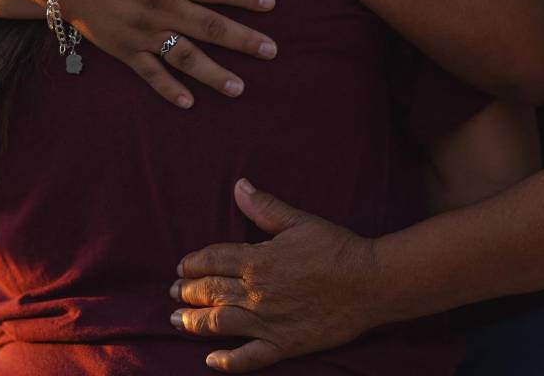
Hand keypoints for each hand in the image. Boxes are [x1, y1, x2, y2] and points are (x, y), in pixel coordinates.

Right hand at [61, 0, 277, 108]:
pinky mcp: (125, 49)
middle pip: (210, 26)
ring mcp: (143, 31)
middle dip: (243, 39)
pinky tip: (189, 103)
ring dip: (214, 73)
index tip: (271, 4)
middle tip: (272, 51)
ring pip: (185, 56)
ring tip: (239, 88)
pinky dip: (169, 89)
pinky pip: (150, 73)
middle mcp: (161, 6)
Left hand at [169, 179, 381, 372]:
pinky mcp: (285, 345)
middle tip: (173, 292)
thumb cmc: (337, 248)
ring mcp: (268, 322)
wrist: (371, 282)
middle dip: (186, 292)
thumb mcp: (298, 221)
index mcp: (258, 260)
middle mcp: (256, 293)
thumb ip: (264, 207)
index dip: (193, 262)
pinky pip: (250, 358)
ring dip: (194, 322)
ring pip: (220, 324)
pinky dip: (228, 361)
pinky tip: (211, 361)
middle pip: (210, 292)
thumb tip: (238, 186)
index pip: (213, 260)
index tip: (181, 265)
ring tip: (176, 321)